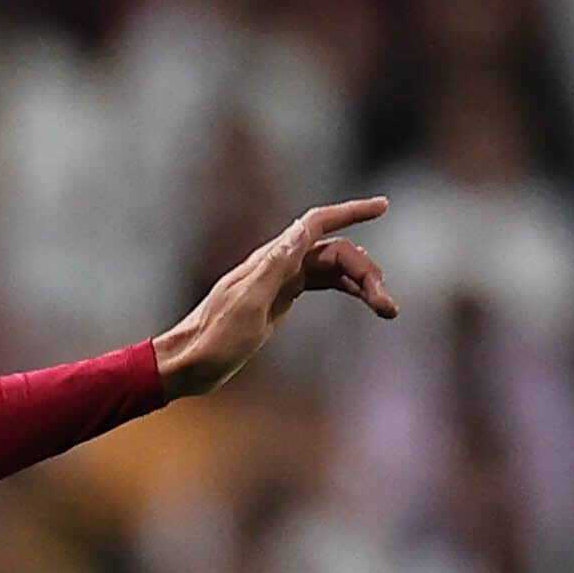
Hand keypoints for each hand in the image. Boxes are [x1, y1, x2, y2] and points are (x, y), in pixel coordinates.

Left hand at [155, 198, 399, 398]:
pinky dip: (344, 288)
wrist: (185, 366)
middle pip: (334, 253)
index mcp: (270, 262)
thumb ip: (274, 266)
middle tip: (387, 306)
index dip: (350, 212)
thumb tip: (301, 229)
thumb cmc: (213, 340)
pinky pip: (319, 284)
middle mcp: (276, 265)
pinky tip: (362, 297)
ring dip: (361, 284)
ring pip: (331, 269)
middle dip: (366, 272)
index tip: (383, 207)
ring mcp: (278, 282)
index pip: (316, 224)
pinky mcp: (277, 301)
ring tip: (386, 309)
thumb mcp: (247, 305)